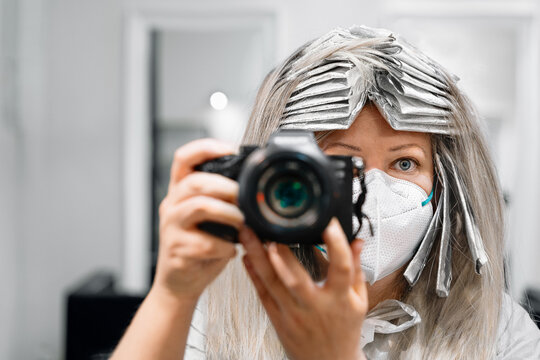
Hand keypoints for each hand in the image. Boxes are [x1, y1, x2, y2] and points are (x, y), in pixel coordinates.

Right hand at [152, 139, 243, 302]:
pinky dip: (225, 247)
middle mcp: (171, 205)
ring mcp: (171, 228)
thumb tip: (251, 185)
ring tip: (241, 222)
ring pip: (199, 207)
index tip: (230, 151)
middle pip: (194, 181)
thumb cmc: (198, 246)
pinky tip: (231, 250)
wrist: (179, 283)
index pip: (184, 158)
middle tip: (243, 196)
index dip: (206, 148)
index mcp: (179, 191)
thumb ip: (220, 198)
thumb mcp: (205, 217)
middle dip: (225, 185)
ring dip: (228, 213)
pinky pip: (206, 243)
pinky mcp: (177, 250)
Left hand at [239, 218, 367, 359]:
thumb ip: (356, 268)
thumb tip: (357, 241)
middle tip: (270, 227)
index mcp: (339, 300)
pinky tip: (247, 257)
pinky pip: (263, 294)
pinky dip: (253, 274)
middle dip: (281, 252)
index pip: (341, 269)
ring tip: (248, 235)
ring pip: (272, 283)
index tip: (328, 224)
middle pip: (295, 278)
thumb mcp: (358, 300)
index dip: (337, 245)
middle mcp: (314, 306)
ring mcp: (293, 313)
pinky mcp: (278, 319)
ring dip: (258, 257)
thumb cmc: (344, 330)